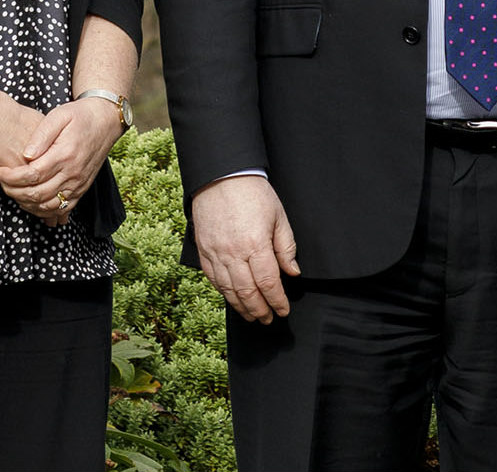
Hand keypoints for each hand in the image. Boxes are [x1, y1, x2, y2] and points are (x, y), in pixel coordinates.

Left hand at [0, 98, 121, 224]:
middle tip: (2, 182)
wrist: (106, 121)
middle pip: (37, 194)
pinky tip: (32, 203)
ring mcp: (79, 183)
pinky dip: (44, 211)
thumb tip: (26, 155)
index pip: (32, 175)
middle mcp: (73, 173)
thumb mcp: (58, 115)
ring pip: (48, 206)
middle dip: (13, 191)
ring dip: (27, 203)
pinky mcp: (82, 188)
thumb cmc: (79, 116)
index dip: (10, 177)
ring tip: (13, 191)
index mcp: (64, 154)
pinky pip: (62, 209)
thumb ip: (41, 135)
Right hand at [191, 175, 299, 321]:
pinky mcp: (203, 251)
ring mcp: (215, 253)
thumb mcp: (279, 217)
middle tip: (268, 319)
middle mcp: (233, 253)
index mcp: (255, 244)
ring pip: (228, 290)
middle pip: (247, 292)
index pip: (269, 283)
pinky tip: (233, 299)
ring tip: (252, 316)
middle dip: (260, 310)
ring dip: (241, 307)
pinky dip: (224, 293)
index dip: (277, 301)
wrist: (221, 177)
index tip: (283, 310)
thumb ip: (286, 247)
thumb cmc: (253, 193)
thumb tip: (292, 273)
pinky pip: (213, 280)